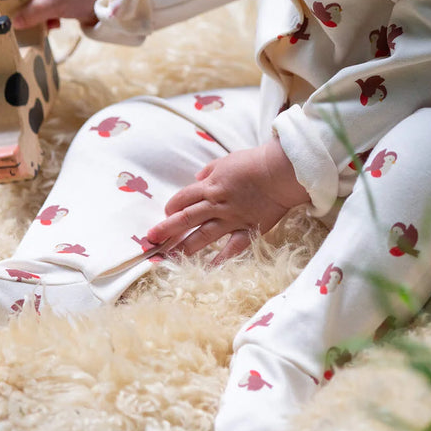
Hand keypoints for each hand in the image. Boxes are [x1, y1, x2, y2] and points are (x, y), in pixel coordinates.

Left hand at [147, 138, 308, 263]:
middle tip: (151, 240)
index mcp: (210, 185)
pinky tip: (207, 269)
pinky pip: (231, 248)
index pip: (183, 198)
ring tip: (170, 257)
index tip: (165, 214)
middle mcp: (216, 203)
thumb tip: (198, 179)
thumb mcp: (226, 161)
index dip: (172, 207)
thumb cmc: (253, 162)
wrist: (279, 171)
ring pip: (203, 235)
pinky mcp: (248, 229)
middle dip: (166, 229)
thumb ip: (210, 171)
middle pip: (186, 218)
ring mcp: (231, 218)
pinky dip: (219, 259)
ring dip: (185, 246)